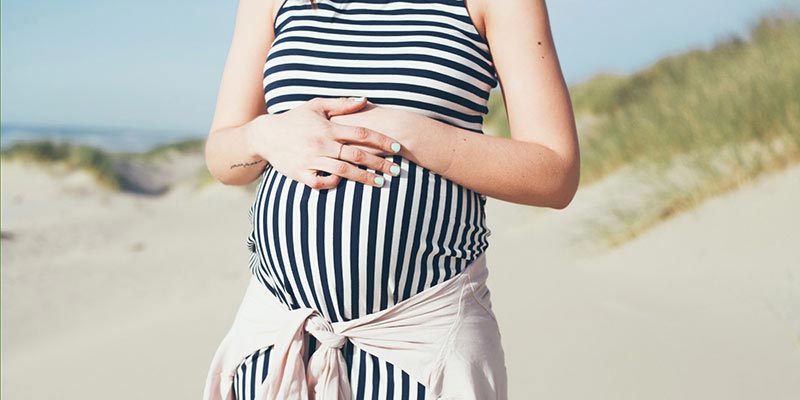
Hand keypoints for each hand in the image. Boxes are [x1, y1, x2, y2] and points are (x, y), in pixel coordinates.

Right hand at [246, 97, 402, 189]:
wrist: (266, 135)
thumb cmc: (295, 119)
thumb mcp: (317, 106)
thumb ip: (342, 104)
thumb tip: (366, 100)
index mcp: (328, 127)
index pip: (361, 133)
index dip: (382, 140)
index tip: (397, 148)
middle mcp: (321, 144)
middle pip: (357, 154)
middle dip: (379, 163)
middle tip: (397, 171)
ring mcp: (311, 160)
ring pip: (343, 170)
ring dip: (364, 178)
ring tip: (380, 183)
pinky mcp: (301, 174)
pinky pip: (321, 182)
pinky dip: (333, 184)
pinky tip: (344, 183)